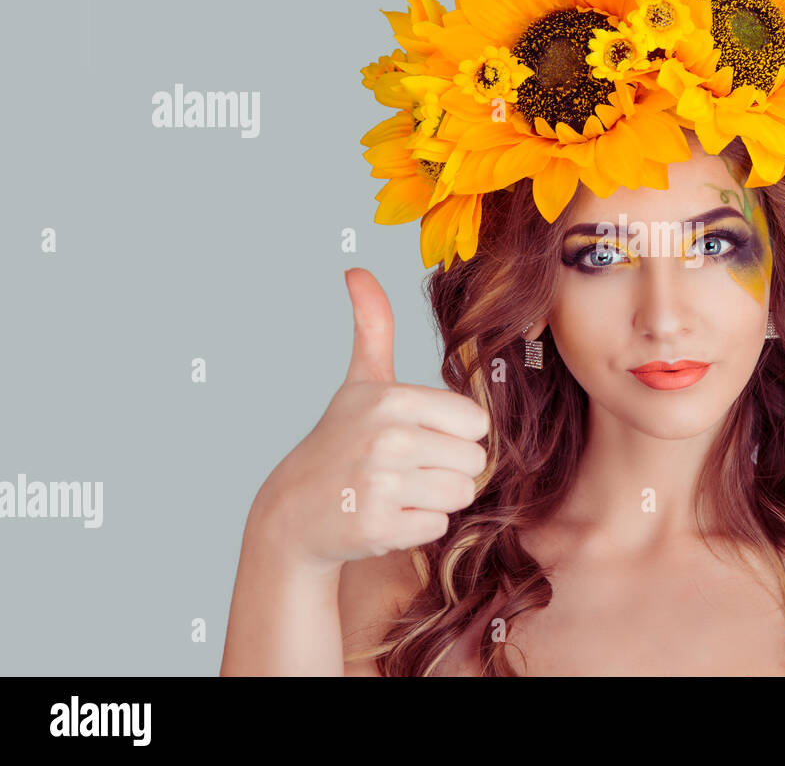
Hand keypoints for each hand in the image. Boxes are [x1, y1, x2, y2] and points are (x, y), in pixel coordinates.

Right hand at [252, 268, 489, 568]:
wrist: (294, 509)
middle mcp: (388, 440)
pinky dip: (417, 526)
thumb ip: (372, 326)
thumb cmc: (341, 439)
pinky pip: (437, 527)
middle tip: (408, 468)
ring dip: (435, 498)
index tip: (421, 436)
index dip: (454, 433)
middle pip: (473, 462)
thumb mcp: (360, 381)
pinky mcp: (378, 527)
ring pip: (459, 495)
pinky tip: (387, 514)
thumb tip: (356, 269)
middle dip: (447, 469)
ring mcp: (381, 486)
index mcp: (393, 400)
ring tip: (398, 490)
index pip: (476, 422)